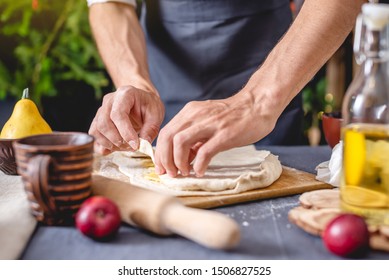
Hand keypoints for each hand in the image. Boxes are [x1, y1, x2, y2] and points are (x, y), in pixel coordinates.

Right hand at [89, 85, 164, 154]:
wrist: (142, 101)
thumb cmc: (149, 106)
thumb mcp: (156, 115)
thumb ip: (150, 130)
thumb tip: (143, 145)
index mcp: (125, 94)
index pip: (118, 114)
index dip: (125, 132)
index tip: (135, 145)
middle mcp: (109, 100)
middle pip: (104, 123)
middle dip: (117, 140)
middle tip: (131, 147)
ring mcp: (101, 110)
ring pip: (96, 129)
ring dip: (109, 143)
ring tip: (125, 147)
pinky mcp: (98, 120)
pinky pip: (94, 134)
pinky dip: (102, 144)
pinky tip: (114, 148)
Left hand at [154, 93, 278, 176]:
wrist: (258, 104)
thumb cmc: (234, 116)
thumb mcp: (208, 121)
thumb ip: (195, 138)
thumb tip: (185, 158)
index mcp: (190, 112)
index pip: (165, 132)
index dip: (160, 152)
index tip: (163, 167)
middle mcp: (196, 115)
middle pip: (168, 137)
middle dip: (165, 158)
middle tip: (170, 173)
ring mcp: (210, 124)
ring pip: (180, 142)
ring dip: (178, 161)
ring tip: (184, 172)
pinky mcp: (224, 134)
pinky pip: (204, 152)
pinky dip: (199, 165)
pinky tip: (201, 172)